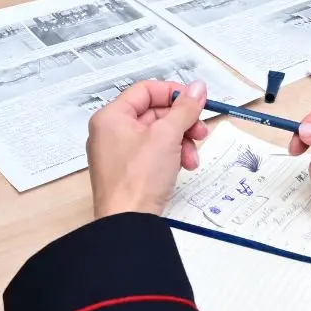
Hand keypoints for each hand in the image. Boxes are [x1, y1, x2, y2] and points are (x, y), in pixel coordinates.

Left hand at [87, 79, 210, 217]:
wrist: (129, 223)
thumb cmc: (137, 179)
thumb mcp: (167, 136)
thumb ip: (185, 108)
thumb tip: (198, 88)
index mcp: (111, 117)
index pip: (146, 90)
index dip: (173, 93)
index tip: (195, 100)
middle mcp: (111, 132)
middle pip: (154, 113)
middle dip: (182, 122)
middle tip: (200, 131)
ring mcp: (119, 153)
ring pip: (158, 134)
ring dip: (181, 140)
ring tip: (192, 156)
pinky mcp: (128, 170)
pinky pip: (154, 152)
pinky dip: (172, 155)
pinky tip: (185, 166)